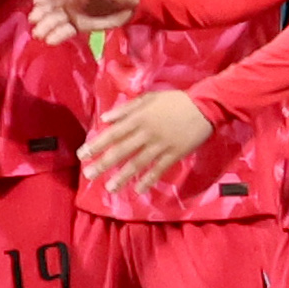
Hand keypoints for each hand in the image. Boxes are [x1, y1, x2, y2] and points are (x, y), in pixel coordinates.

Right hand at [32, 0, 143, 43]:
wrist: (135, 5)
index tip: (37, 2)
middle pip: (52, 4)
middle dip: (41, 12)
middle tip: (34, 21)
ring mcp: (74, 12)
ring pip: (56, 19)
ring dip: (46, 26)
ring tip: (39, 35)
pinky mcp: (79, 25)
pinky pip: (66, 30)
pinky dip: (58, 35)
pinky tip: (50, 41)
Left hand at [78, 87, 216, 189]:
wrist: (205, 105)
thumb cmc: (175, 101)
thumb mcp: (149, 98)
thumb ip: (127, 109)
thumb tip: (105, 118)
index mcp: (138, 118)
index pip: (112, 133)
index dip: (96, 145)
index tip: (82, 155)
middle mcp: (146, 133)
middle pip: (121, 151)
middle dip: (103, 164)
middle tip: (88, 175)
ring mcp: (161, 145)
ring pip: (137, 163)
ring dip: (122, 176)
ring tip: (110, 188)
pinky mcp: (175, 153)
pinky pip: (159, 169)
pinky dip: (149, 179)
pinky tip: (139, 189)